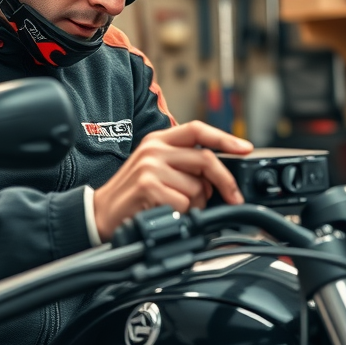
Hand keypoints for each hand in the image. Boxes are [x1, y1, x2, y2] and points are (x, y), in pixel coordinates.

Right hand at [93, 121, 252, 241]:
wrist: (99, 213)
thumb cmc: (133, 195)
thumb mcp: (154, 168)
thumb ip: (183, 163)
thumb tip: (219, 174)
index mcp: (158, 139)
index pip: (197, 129)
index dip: (225, 137)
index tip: (245, 148)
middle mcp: (154, 149)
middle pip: (206, 159)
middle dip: (226, 182)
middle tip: (234, 197)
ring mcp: (150, 167)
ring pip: (197, 187)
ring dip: (196, 205)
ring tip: (177, 208)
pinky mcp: (148, 186)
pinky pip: (184, 203)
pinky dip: (182, 215)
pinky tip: (166, 213)